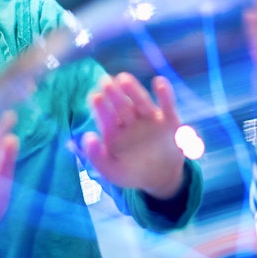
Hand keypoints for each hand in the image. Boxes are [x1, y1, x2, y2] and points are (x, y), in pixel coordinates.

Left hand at [82, 73, 185, 199]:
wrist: (161, 179)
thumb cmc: (132, 173)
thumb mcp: (112, 171)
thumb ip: (97, 157)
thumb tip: (87, 137)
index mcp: (114, 131)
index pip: (106, 117)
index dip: (100, 107)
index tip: (95, 97)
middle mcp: (130, 121)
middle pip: (122, 105)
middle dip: (114, 94)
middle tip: (105, 82)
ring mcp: (150, 118)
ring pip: (141, 102)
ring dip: (133, 90)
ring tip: (124, 79)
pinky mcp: (169, 120)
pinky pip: (167, 105)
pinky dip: (164, 94)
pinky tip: (158, 82)